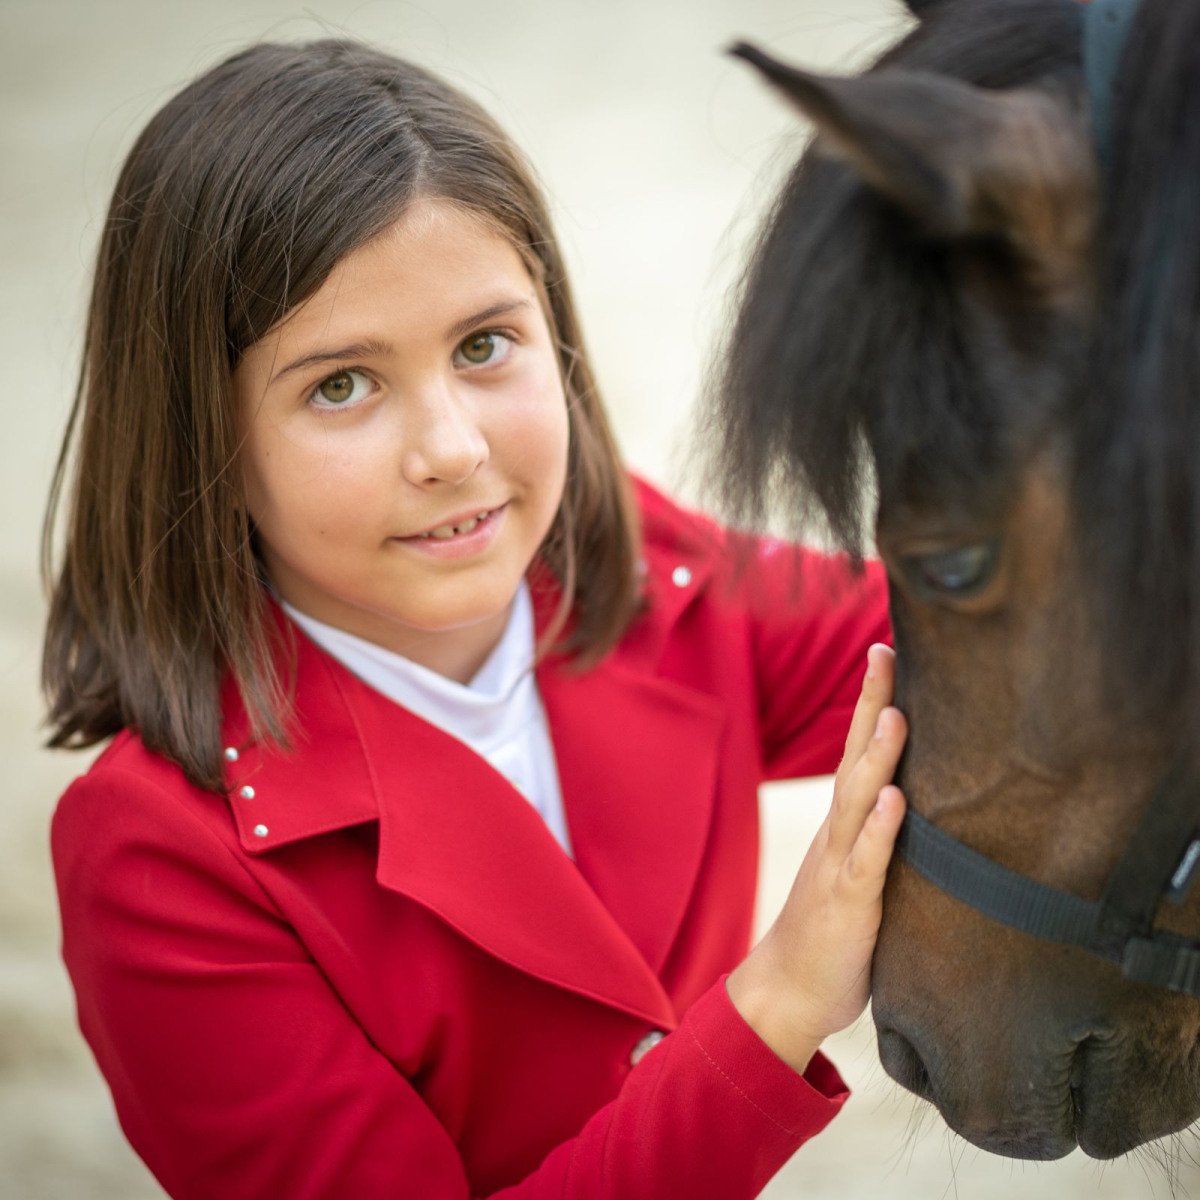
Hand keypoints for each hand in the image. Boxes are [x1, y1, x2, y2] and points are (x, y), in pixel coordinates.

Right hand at [726, 643, 906, 1072]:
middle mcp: (837, 834)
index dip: (873, 703)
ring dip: (878, 756)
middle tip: (885, 652)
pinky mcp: (846, 904)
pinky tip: (896, 801)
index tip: (887, 653)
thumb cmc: (830, 937)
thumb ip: (880, 842)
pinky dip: (880, 830)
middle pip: (855, 757)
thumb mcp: (858, 878)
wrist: (783, 993)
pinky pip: (866, 862)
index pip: (860, 752)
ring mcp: (838, 866)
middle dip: (871, 703)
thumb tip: (916, 806)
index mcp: (844, 827)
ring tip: (897, 714)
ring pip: (858, 801)